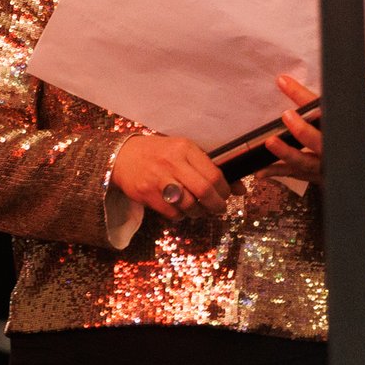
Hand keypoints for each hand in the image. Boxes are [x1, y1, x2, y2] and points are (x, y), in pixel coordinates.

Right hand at [110, 134, 229, 221]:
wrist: (122, 156)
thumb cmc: (159, 153)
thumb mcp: (184, 152)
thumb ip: (210, 168)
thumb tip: (241, 189)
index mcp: (184, 148)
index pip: (214, 174)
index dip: (224, 190)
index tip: (225, 195)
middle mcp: (171, 162)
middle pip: (204, 191)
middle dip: (216, 205)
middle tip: (218, 208)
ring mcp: (157, 179)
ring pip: (189, 205)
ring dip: (199, 213)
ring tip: (199, 209)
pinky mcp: (147, 194)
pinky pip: (173, 214)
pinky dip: (181, 215)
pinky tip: (180, 208)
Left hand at [259, 73, 364, 185]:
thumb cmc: (354, 136)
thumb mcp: (349, 116)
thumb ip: (325, 101)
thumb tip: (301, 76)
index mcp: (347, 129)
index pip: (325, 110)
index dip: (304, 96)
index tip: (284, 82)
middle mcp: (337, 151)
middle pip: (320, 143)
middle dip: (304, 131)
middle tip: (286, 115)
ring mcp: (324, 167)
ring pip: (305, 163)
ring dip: (286, 153)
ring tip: (270, 142)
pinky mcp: (311, 177)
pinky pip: (292, 175)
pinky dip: (276, 173)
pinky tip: (259, 171)